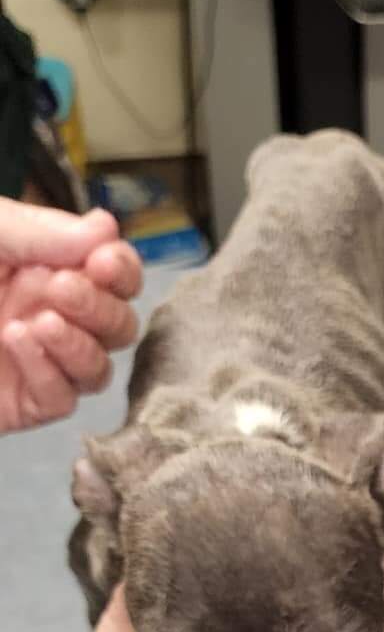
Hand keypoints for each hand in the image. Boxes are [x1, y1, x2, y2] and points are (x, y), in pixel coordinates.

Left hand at [0, 201, 142, 434]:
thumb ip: (41, 231)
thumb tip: (107, 227)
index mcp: (37, 266)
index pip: (111, 275)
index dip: (120, 270)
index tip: (103, 262)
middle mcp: (44, 313)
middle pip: (117, 325)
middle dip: (101, 307)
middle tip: (63, 289)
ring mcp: (34, 362)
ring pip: (98, 368)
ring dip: (80, 343)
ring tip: (37, 320)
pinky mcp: (19, 403)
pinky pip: (62, 399)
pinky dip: (49, 371)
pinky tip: (15, 342)